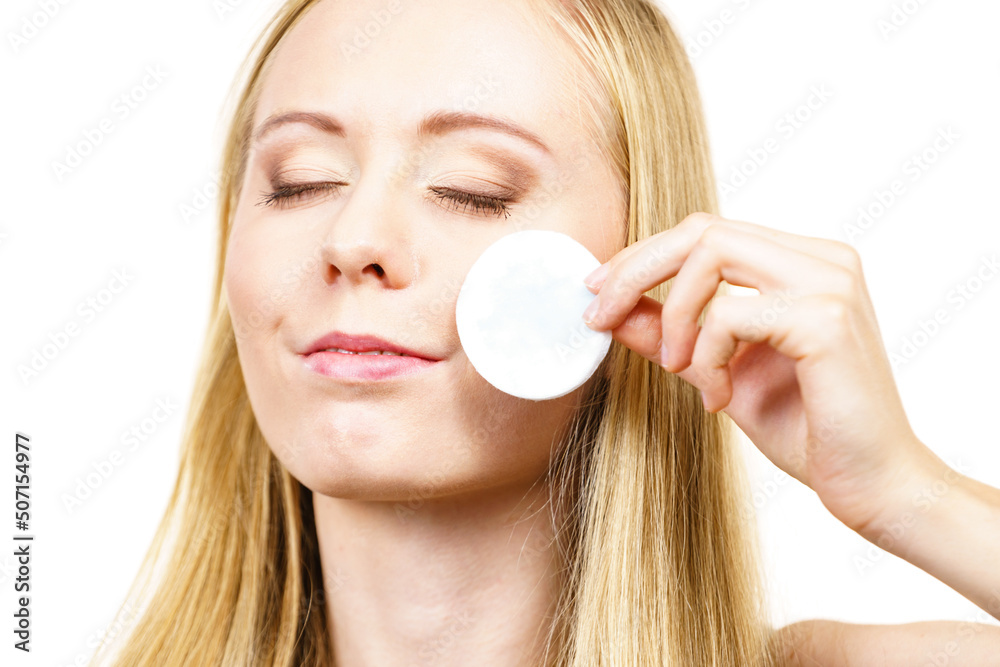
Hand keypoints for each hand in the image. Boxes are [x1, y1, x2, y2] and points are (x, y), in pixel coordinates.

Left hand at [580, 212, 940, 536]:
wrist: (873, 485)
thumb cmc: (806, 428)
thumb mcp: (717, 372)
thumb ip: (670, 335)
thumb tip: (611, 310)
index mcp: (803, 263)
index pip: (706, 232)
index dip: (643, 257)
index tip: (598, 293)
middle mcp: (822, 260)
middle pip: (703, 229)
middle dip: (637, 270)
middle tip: (601, 314)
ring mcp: (830, 282)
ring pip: (712, 254)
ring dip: (676, 316)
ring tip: (681, 370)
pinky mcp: (826, 318)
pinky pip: (730, 312)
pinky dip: (708, 355)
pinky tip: (720, 396)